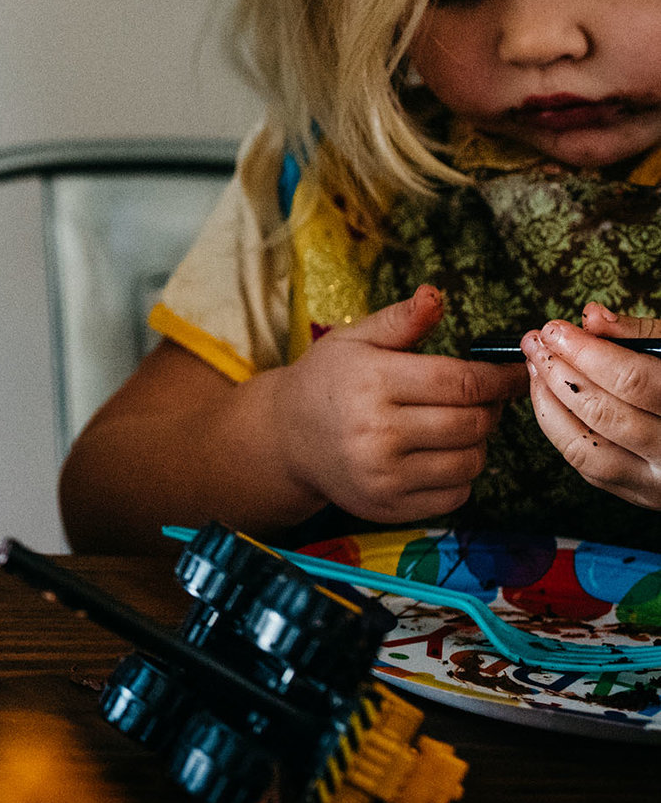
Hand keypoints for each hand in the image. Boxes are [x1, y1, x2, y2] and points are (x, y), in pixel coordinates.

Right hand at [263, 285, 522, 522]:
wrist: (285, 437)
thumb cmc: (327, 380)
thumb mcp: (355, 339)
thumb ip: (400, 320)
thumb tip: (435, 295)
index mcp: (372, 383)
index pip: (461, 383)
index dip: (500, 378)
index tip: (516, 373)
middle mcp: (376, 432)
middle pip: (473, 423)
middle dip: (489, 408)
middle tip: (480, 398)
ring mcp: (382, 475)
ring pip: (471, 461)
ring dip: (476, 442)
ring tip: (453, 425)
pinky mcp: (389, 506)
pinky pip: (457, 494)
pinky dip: (459, 474)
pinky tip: (437, 455)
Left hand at [520, 306, 660, 507]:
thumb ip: (642, 336)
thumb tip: (592, 317)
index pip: (634, 382)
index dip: (588, 353)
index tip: (555, 330)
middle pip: (605, 414)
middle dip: (559, 373)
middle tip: (534, 343)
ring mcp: (658, 483)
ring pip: (586, 448)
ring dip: (549, 403)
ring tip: (535, 366)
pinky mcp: (639, 494)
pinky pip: (587, 466)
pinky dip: (559, 430)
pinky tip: (548, 398)